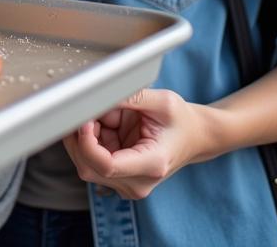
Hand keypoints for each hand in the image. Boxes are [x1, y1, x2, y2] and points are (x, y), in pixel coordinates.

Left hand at [62, 88, 213, 198]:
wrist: (195, 137)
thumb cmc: (180, 120)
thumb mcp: (161, 101)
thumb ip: (129, 97)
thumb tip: (97, 93)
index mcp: (152, 165)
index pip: (106, 165)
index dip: (86, 143)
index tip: (84, 120)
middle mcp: (138, 182)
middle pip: (89, 167)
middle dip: (80, 138)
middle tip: (89, 112)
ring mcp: (128, 183)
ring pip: (86, 164)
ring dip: (84, 138)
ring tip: (104, 118)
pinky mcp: (119, 177)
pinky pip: (91, 161)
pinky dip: (91, 141)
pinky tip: (105, 127)